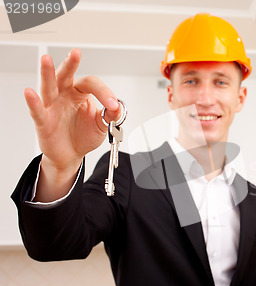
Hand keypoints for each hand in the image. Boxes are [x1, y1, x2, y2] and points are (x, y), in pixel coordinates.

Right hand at [24, 48, 120, 200]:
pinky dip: (33, 101)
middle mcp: (64, 95)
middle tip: (75, 53)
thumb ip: (111, 115)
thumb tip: (117, 106)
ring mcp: (52, 107)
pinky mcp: (43, 121)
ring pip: (48, 87)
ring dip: (47, 73)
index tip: (112, 105)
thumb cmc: (84, 135)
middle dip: (70, 64)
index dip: (104, 92)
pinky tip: (30, 92)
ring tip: (46, 60)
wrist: (72, 155)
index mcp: (80, 93)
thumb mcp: (103, 125)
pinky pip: (37, 110)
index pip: (91, 84)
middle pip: (66, 76)